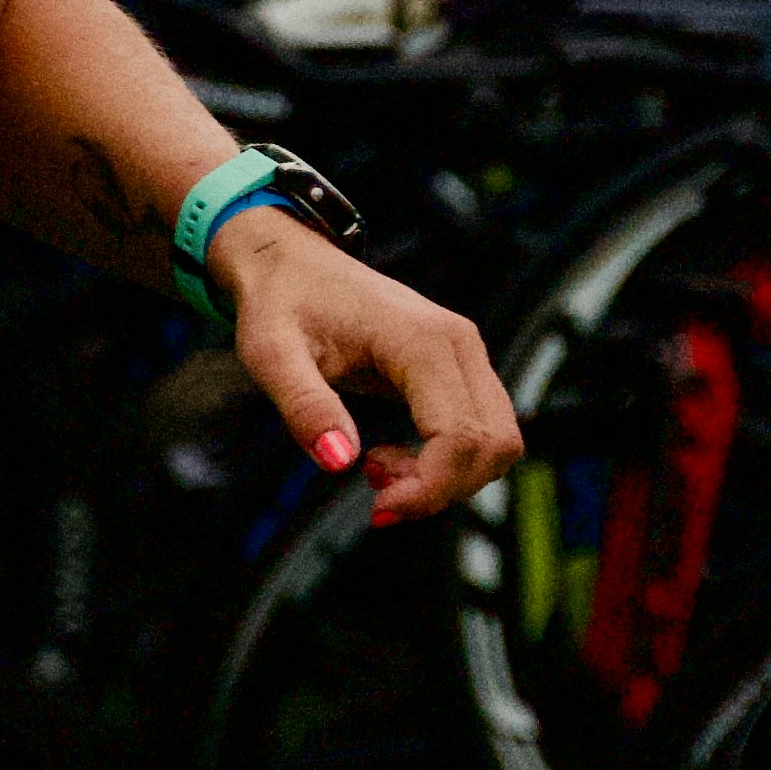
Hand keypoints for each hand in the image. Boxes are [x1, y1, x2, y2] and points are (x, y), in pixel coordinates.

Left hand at [216, 216, 522, 524]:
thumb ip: (305, 406)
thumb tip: (338, 461)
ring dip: (447, 478)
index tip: (378, 507)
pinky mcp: (461, 367)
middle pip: (493, 444)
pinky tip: (394, 453)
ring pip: (498, 441)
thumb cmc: (282, 300)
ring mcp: (467, 353)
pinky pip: (482, 430)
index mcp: (421, 340)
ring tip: (378, 465)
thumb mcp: (272, 354)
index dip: (429, 487)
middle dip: (441, 488)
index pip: (460, 435)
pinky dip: (448, 462)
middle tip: (375, 488)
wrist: (291, 262)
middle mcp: (459, 343)